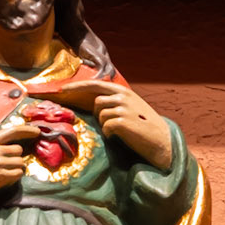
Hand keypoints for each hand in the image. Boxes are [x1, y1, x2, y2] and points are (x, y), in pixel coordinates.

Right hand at [0, 123, 38, 209]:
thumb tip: (6, 146)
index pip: (13, 131)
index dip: (27, 130)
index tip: (37, 132)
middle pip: (18, 150)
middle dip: (15, 157)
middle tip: (7, 163)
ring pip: (20, 163)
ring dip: (16, 167)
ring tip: (4, 172)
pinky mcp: (1, 177)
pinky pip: (18, 174)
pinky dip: (14, 176)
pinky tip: (4, 178)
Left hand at [47, 79, 173, 169]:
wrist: (161, 141)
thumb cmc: (144, 126)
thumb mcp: (131, 107)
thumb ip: (115, 101)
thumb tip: (95, 102)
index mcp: (123, 91)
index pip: (95, 84)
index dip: (77, 86)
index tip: (62, 90)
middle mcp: (123, 96)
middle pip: (96, 101)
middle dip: (97, 113)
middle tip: (107, 123)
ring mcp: (123, 108)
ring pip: (100, 115)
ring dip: (106, 124)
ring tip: (121, 130)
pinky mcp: (122, 121)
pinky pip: (106, 127)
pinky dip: (110, 134)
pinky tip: (122, 136)